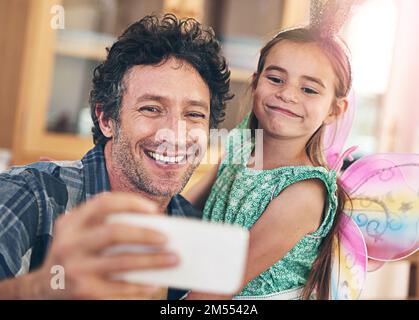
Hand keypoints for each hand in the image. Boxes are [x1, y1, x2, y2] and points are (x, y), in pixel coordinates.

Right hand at [28, 192, 178, 298]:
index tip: (154, 210)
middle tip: (167, 238)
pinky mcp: (84, 291)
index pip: (103, 203)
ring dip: (152, 261)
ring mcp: (77, 268)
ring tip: (173, 259)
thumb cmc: (73, 251)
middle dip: (145, 234)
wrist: (43, 287)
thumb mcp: (77, 230)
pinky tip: (155, 282)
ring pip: (122, 262)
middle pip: (114, 232)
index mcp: (72, 222)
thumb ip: (103, 222)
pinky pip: (119, 287)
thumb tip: (151, 224)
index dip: (130, 203)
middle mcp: (71, 243)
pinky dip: (140, 285)